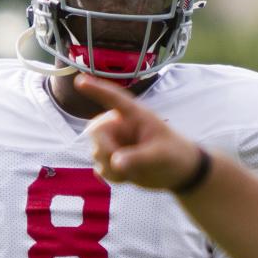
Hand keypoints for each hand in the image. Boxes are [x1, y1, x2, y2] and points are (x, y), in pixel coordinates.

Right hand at [75, 74, 201, 188]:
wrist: (178, 173)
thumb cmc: (174, 154)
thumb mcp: (160, 155)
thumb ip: (138, 157)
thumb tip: (115, 162)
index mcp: (135, 115)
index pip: (114, 99)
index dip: (97, 89)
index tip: (80, 81)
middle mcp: (121, 126)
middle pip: (96, 132)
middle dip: (105, 151)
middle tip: (120, 164)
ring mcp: (115, 142)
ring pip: (97, 153)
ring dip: (112, 167)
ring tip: (135, 170)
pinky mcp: (112, 158)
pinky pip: (100, 167)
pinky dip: (112, 176)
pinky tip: (128, 176)